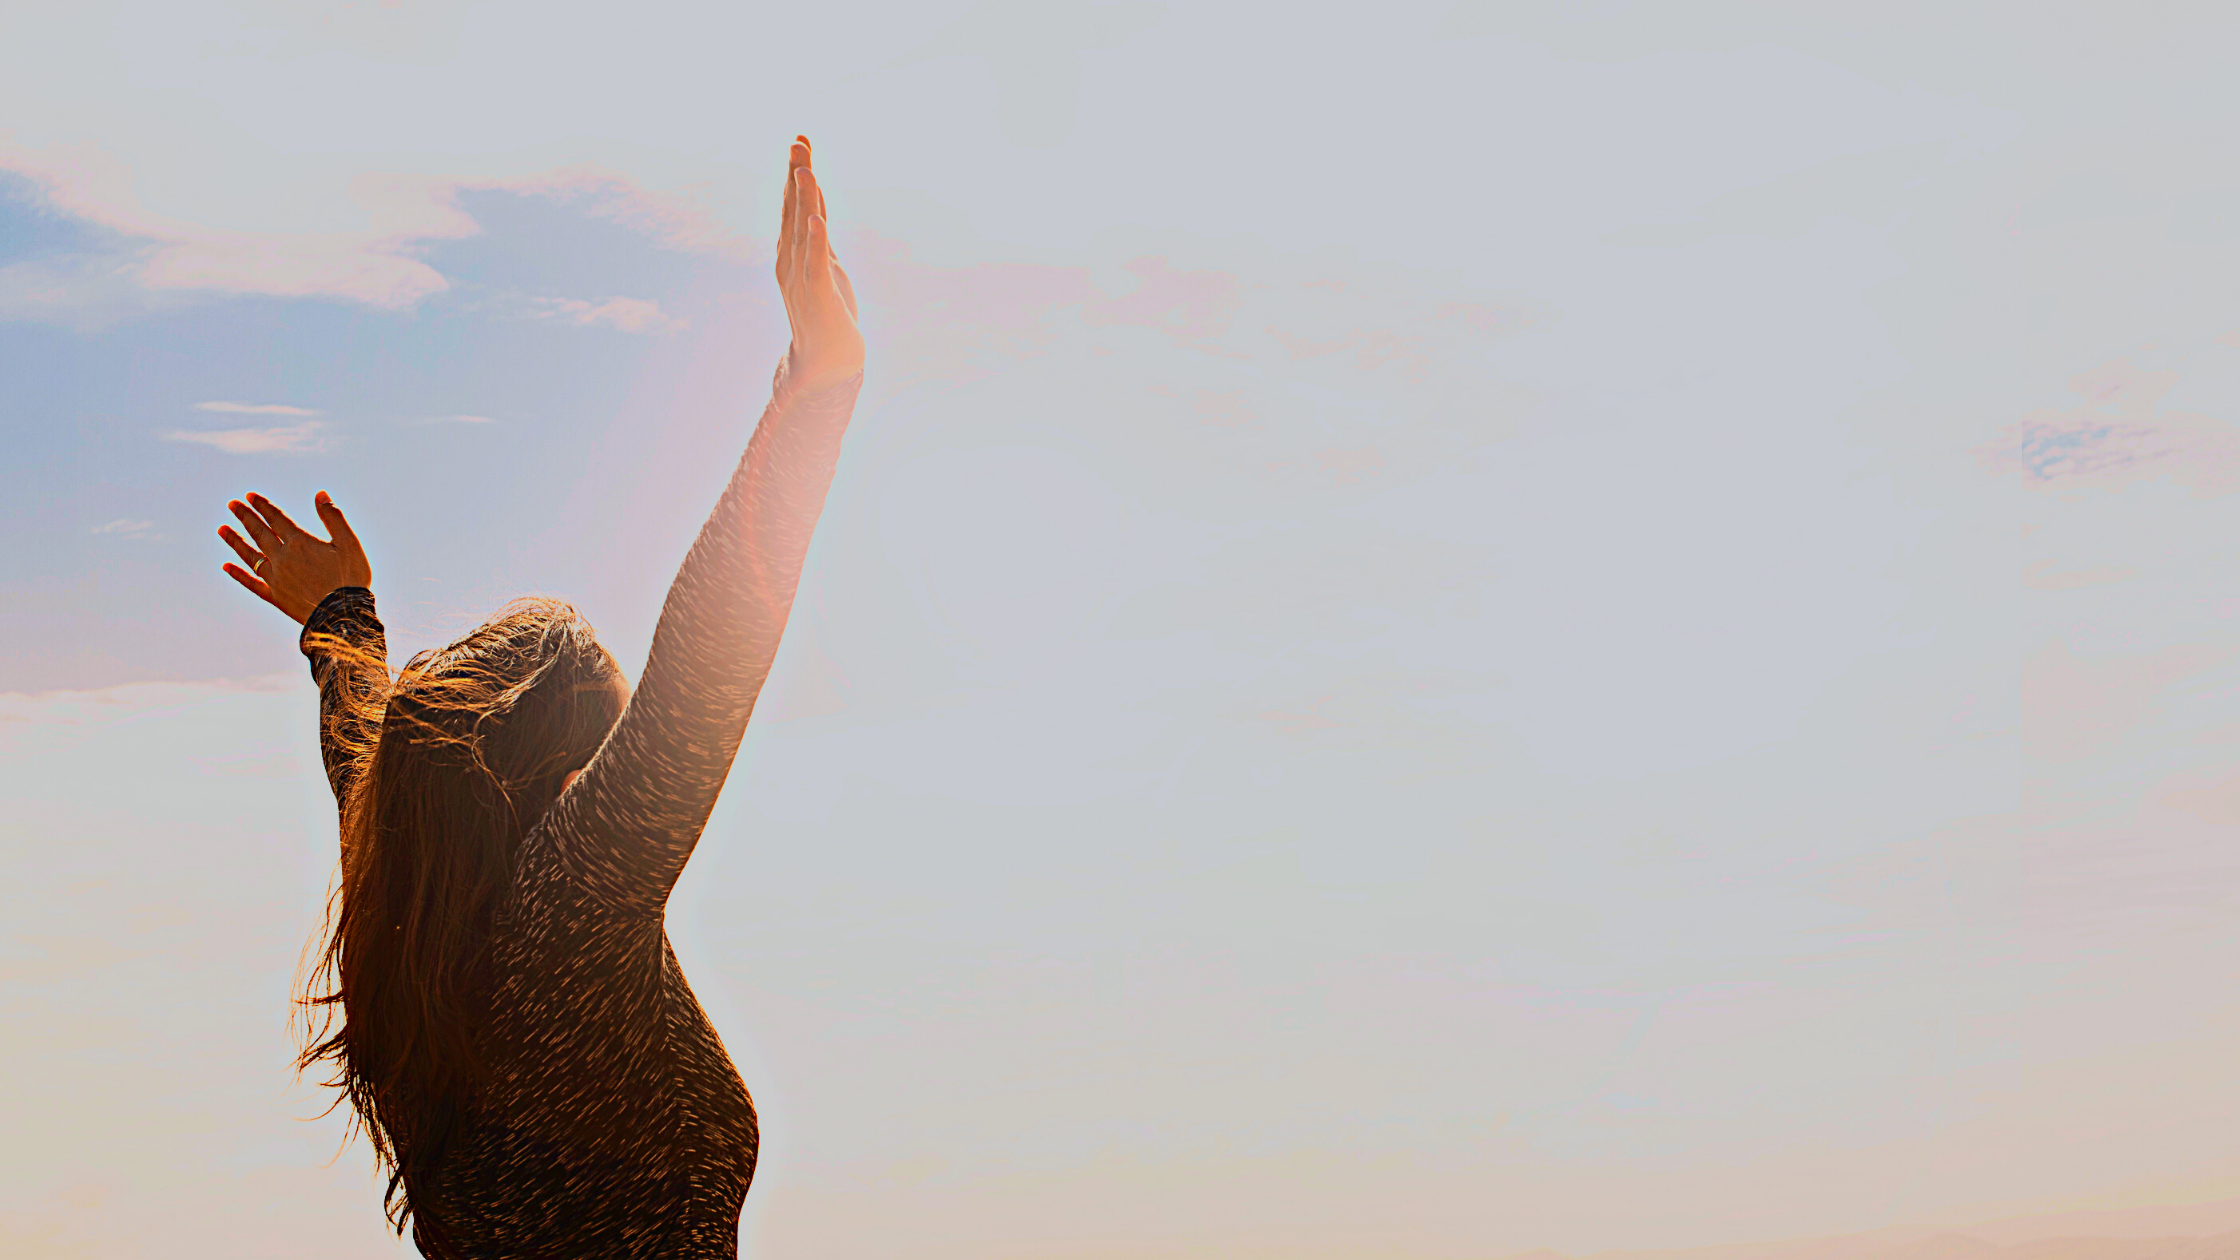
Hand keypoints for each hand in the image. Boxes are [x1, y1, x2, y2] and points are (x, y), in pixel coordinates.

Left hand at [217, 491, 372, 624]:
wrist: (343, 615)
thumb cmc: (350, 578)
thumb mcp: (349, 543)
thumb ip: (333, 517)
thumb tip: (320, 494)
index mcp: (300, 543)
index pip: (276, 519)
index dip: (263, 506)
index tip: (249, 496)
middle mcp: (282, 558)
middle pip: (259, 533)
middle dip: (245, 517)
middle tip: (232, 504)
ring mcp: (276, 578)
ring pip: (250, 556)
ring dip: (235, 541)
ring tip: (221, 529)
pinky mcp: (275, 597)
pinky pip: (252, 583)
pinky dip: (238, 575)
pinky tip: (226, 566)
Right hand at [777, 135, 863, 391]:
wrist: (827, 363)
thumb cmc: (827, 313)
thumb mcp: (824, 264)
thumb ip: (817, 234)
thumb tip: (814, 202)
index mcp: (791, 252)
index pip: (794, 205)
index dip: (796, 172)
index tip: (801, 140)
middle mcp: (791, 261)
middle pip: (794, 210)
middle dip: (796, 175)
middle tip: (799, 141)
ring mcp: (802, 278)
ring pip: (802, 231)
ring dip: (803, 200)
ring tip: (805, 170)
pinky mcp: (819, 296)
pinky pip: (816, 264)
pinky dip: (816, 241)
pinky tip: (818, 220)